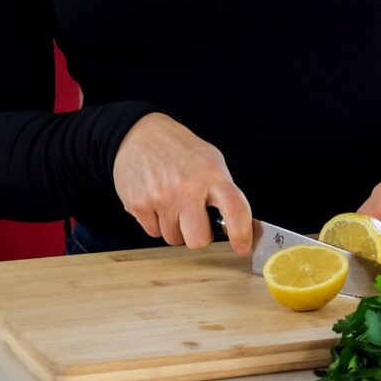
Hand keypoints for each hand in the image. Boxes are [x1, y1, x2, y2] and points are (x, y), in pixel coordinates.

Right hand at [111, 112, 251, 252]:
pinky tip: (157, 201)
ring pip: (173, 239)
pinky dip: (157, 222)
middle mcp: (187, 188)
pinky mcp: (138, 205)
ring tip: (173, 203)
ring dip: (176, 228)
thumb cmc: (180, 150)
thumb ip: (223, 190)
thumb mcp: (211, 161)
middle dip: (199, 236)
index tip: (242, 246)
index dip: (242, 234)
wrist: (141, 134)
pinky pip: (153, 232)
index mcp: (212, 175)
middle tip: (196, 221)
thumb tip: (238, 223)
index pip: (236, 210)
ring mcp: (160, 198)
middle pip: (198, 240)